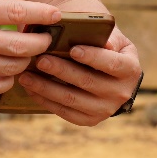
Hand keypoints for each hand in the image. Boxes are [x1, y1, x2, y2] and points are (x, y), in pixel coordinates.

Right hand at [0, 0, 60, 94]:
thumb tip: (29, 15)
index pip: (18, 12)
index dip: (43, 14)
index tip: (57, 14)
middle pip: (20, 46)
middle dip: (41, 43)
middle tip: (46, 38)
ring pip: (11, 68)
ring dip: (27, 61)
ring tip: (29, 52)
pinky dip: (9, 79)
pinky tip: (10, 68)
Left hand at [16, 26, 140, 125]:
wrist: (111, 73)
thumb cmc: (108, 48)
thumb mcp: (114, 38)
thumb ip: (107, 37)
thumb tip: (104, 42)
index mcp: (130, 70)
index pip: (112, 64)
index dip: (93, 57)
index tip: (73, 49)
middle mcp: (121, 93)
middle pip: (87, 82)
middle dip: (61, 71)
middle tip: (40, 60)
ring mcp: (105, 110)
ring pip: (71, 99)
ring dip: (46, 87)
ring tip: (26, 75)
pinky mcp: (89, 120)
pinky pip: (64, 111)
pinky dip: (45, 100)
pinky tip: (31, 88)